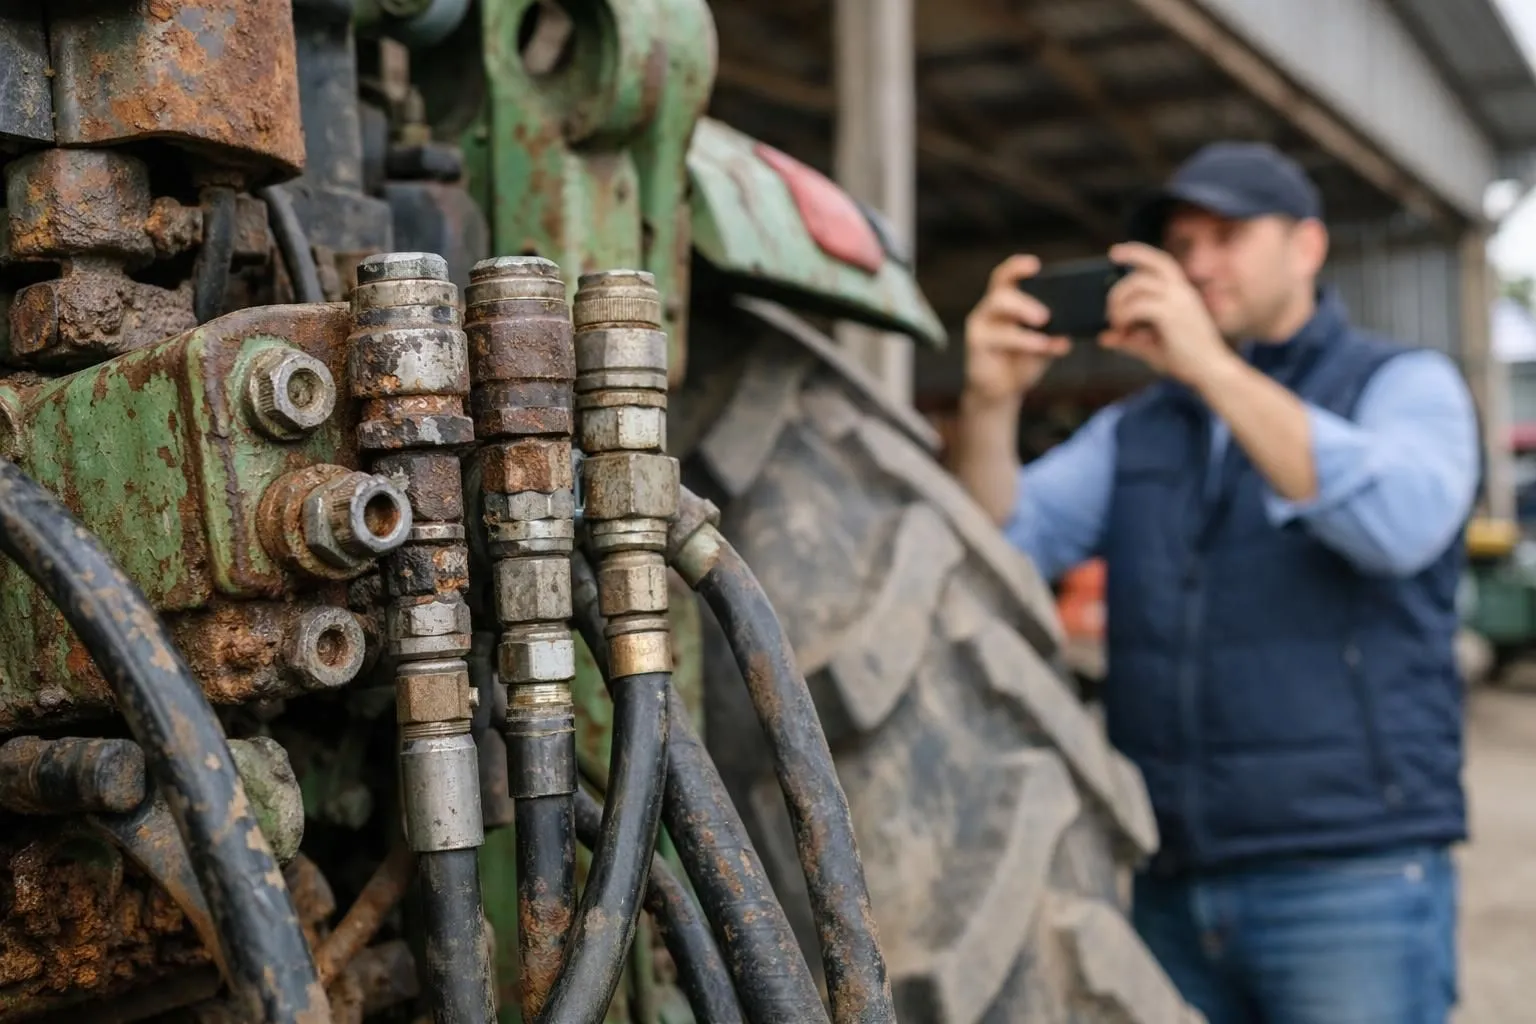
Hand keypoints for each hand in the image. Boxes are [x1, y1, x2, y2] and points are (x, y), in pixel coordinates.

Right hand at [962, 255, 1070, 406]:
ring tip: (1044, 322)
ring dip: (1023, 310)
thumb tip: (1069, 334)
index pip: (1007, 276)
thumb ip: (1055, 336)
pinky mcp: (976, 342)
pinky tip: (1041, 346)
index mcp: (1007, 302)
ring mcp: (981, 323)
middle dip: (1025, 296)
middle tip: (1046, 314)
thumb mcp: (1043, 346)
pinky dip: (1024, 339)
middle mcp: (990, 308)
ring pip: (997, 303)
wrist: (1000, 392)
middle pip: (1000, 286)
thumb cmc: (1021, 362)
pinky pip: (999, 335)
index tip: (1035, 265)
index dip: (1018, 266)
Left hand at [1099, 242, 1236, 388]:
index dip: (1136, 252)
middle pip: (1146, 268)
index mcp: (1182, 293)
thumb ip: (1127, 340)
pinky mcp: (1171, 314)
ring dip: (1119, 300)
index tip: (1114, 253)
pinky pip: (1138, 305)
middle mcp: (1182, 291)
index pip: (1160, 261)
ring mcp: (1178, 300)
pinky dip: (1124, 315)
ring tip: (1116, 323)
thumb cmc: (1186, 360)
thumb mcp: (1151, 347)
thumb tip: (1103, 338)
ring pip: (1138, 283)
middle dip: (1120, 285)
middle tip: (1109, 309)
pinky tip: (1123, 330)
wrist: (1211, 372)